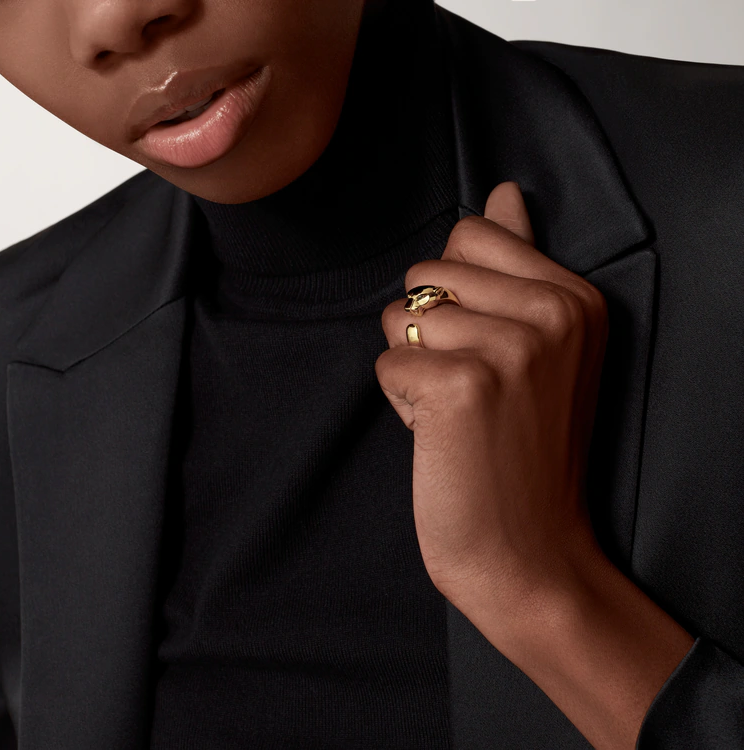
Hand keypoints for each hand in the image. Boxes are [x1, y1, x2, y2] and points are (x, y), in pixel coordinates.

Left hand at [375, 181, 610, 628]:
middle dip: (429, 329)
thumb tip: (504, 191)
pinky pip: (387, 361)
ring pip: (399, 316)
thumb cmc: (523, 448)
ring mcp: (510, 347)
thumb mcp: (542, 347)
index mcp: (575, 296)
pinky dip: (400, 400)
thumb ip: (519, 262)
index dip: (457, 293)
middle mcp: (552, 313)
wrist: (529, 550)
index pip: (470, 233)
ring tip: (456, 412)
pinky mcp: (461, 385)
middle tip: (472, 387)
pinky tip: (439, 433)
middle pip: (427, 272)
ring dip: (413, 367)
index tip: (489, 348)